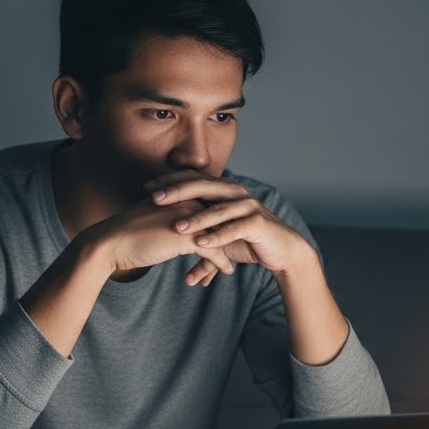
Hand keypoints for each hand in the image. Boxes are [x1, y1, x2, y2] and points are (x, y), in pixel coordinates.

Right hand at [78, 193, 236, 286]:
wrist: (109, 244)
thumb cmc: (127, 234)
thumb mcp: (154, 218)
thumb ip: (170, 216)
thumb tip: (179, 224)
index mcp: (179, 195)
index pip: (208, 206)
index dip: (220, 222)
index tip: (230, 233)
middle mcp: (186, 202)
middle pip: (218, 219)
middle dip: (229, 235)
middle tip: (242, 245)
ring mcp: (187, 219)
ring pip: (218, 235)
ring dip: (229, 249)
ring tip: (236, 259)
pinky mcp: (185, 238)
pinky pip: (213, 251)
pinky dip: (221, 262)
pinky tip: (227, 270)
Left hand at [143, 172, 317, 277]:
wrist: (281, 250)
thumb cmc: (248, 240)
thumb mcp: (219, 235)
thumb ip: (198, 237)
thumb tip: (174, 250)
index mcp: (224, 189)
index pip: (193, 178)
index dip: (169, 182)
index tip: (146, 188)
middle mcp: (235, 192)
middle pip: (203, 186)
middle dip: (176, 192)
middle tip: (154, 199)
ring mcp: (248, 206)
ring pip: (218, 209)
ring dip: (196, 218)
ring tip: (176, 227)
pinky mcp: (258, 223)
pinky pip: (234, 229)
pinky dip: (217, 237)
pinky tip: (201, 244)